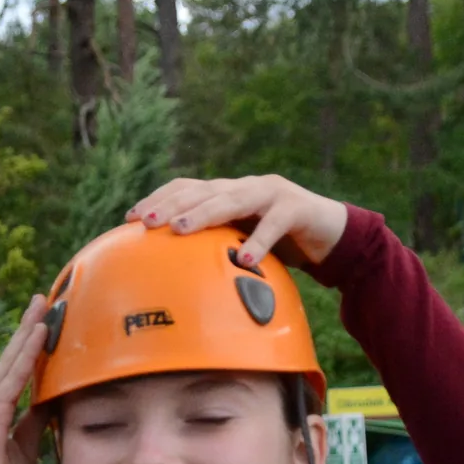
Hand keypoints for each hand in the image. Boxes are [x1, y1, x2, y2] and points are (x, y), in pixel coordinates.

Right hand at [0, 297, 49, 463]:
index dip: (29, 353)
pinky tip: (40, 334)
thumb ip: (32, 431)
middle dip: (27, 331)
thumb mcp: (23, 457)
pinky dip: (27, 355)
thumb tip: (48, 409)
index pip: (14, 377)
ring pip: (11, 362)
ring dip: (29, 333)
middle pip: (10, 361)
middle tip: (43, 303)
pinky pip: (12, 379)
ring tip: (43, 306)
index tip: (43, 330)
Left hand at [126, 175, 348, 269]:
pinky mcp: (297, 208)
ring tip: (180, 229)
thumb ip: (216, 249)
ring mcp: (271, 193)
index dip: (159, 199)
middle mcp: (246, 186)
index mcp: (229, 192)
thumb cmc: (282, 243)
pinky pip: (274, 225)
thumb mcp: (242, 243)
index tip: (130, 218)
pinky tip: (245, 260)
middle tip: (146, 222)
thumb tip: (175, 277)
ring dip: (204, 214)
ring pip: (232, 199)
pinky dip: (259, 242)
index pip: (187, 188)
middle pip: (202, 190)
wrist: (333, 234)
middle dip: (171, 204)